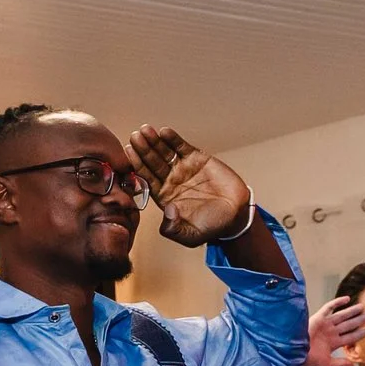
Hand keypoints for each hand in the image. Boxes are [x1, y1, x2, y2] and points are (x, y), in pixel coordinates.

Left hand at [131, 126, 251, 246]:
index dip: (137, 166)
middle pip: (152, 162)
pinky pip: (181, 147)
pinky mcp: (197, 159)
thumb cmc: (211, 226)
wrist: (235, 214)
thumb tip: (167, 213)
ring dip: (154, 141)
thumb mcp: (191, 235)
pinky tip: (164, 132)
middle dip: (143, 149)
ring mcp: (182, 168)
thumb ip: (175, 229)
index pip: (146, 179)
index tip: (129, 153)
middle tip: (135, 137)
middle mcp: (169, 180)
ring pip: (164, 152)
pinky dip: (173, 139)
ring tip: (146, 130)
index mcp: (164, 196)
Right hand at [308, 295, 364, 365]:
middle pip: (349, 324)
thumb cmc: (309, 360)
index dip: (360, 333)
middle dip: (359, 320)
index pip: (351, 337)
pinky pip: (329, 307)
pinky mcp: (318, 318)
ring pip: (342, 315)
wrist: (295, 353)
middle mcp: (331, 332)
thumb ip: (342, 363)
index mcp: (333, 343)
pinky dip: (337, 302)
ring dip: (352, 311)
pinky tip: (347, 299)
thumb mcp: (328, 364)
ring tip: (362, 307)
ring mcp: (325, 325)